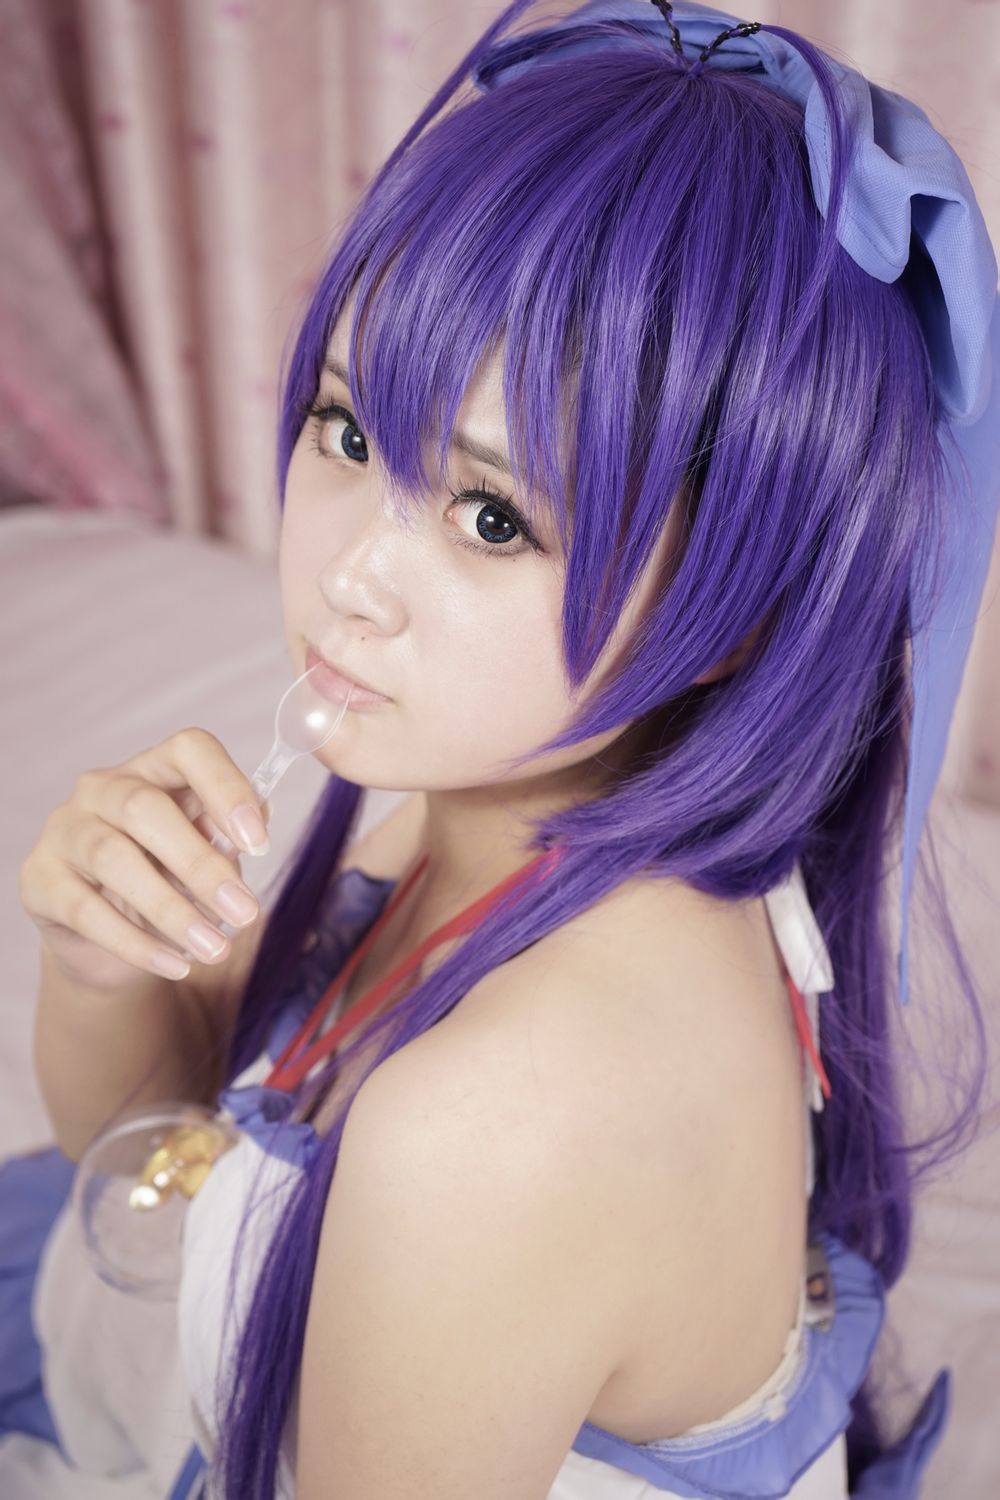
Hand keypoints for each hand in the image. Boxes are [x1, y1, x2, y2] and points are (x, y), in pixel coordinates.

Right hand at [18, 727, 271, 988]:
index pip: (190, 750)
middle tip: (244, 913)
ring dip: (171, 909)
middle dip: (201, 864)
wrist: (110, 935)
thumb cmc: (168, 877)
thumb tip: (257, 823)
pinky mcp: (39, 878)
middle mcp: (102, 787)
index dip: (226, 788)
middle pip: (145, 808)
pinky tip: (176, 963)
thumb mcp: (206, 854)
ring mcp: (64, 829)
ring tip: (215, 948)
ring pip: (113, 858)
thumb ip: (227, 838)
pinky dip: (136, 942)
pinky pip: (86, 910)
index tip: (259, 843)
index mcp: (155, 768)